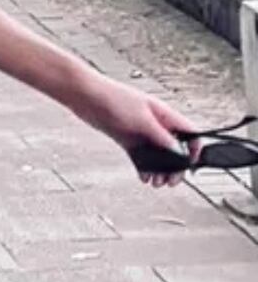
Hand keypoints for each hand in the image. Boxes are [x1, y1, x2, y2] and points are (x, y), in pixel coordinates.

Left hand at [68, 74, 201, 187]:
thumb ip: (160, 137)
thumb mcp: (141, 121)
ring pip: (157, 155)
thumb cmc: (115, 101)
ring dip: (159, 170)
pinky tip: (144, 177)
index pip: (189, 133)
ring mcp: (141, 132)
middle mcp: (156, 124)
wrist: (88, 97)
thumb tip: (178, 153)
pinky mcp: (127, 139)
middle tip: (171, 182)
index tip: (189, 166)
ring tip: (156, 183)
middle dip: (175, 166)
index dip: (193, 149)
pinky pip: (140, 156)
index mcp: (165, 115)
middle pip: (174, 148)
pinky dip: (143, 167)